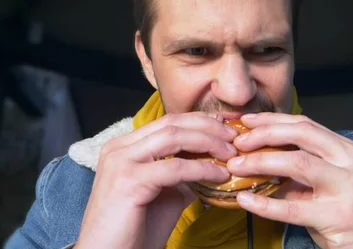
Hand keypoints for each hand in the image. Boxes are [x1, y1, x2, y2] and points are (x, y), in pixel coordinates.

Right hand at [75, 112, 237, 248]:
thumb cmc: (133, 231)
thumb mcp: (163, 194)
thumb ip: (181, 176)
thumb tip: (210, 165)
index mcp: (124, 147)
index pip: (167, 122)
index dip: (200, 121)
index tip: (226, 128)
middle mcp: (119, 148)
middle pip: (171, 123)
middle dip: (208, 127)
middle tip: (233, 138)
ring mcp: (121, 162)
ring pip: (173, 137)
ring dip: (208, 142)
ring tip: (230, 154)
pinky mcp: (129, 181)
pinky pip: (174, 167)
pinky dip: (202, 168)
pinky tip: (219, 175)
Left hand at [226, 113, 352, 248]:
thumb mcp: (334, 184)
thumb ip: (306, 168)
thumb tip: (262, 156)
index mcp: (351, 152)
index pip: (307, 125)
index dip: (274, 120)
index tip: (248, 122)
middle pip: (302, 134)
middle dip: (265, 133)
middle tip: (238, 141)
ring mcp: (350, 189)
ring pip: (298, 163)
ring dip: (261, 161)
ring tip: (236, 166)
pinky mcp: (340, 217)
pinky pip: (293, 208)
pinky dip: (264, 203)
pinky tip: (245, 200)